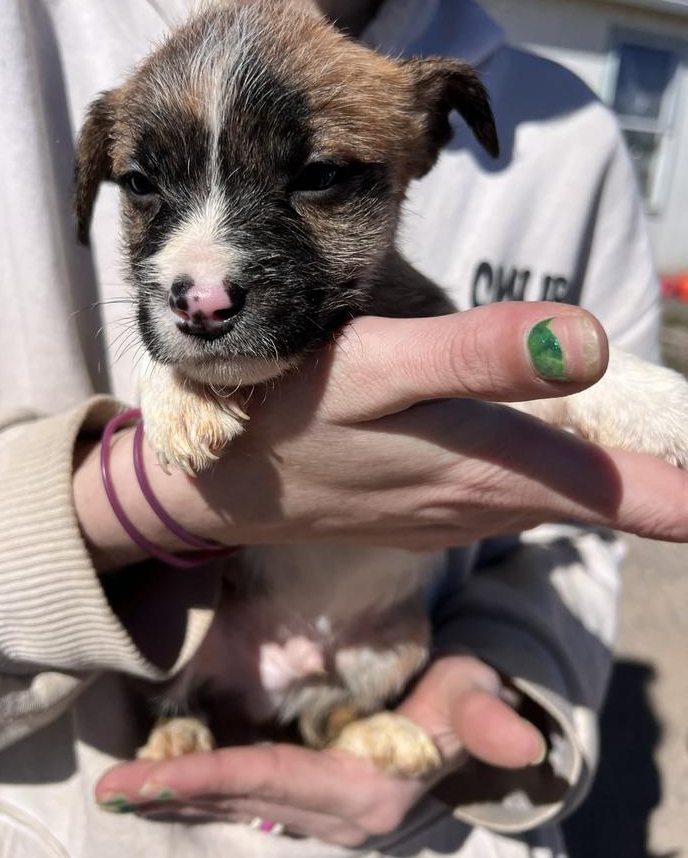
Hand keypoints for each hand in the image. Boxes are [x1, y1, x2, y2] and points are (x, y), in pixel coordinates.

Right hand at [75, 301, 687, 569]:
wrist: (216, 486)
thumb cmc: (291, 414)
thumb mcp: (377, 368)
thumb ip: (480, 356)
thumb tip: (593, 342)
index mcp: (495, 467)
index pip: (632, 494)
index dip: (686, 494)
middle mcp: (490, 505)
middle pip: (606, 498)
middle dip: (663, 483)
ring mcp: (458, 516)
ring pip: (559, 496)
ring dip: (612, 481)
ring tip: (650, 448)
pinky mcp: (427, 513)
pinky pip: (511, 496)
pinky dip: (547, 476)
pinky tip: (536, 448)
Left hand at [95, 655, 545, 843]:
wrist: (464, 726)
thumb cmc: (462, 700)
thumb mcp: (477, 700)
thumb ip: (489, 720)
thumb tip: (524, 743)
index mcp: (364, 789)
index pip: (273, 780)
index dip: (210, 778)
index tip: (148, 777)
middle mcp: (332, 811)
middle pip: (241, 798)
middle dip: (174, 792)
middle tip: (111, 788)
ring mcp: (316, 810)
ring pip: (235, 805)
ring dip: (176, 798)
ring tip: (119, 791)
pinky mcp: (305, 796)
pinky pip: (242, 797)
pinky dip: (199, 791)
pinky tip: (161, 782)